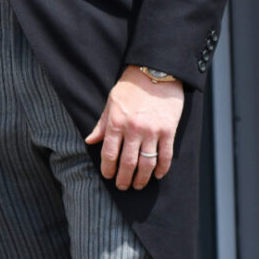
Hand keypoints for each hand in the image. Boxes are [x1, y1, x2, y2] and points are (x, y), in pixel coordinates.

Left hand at [85, 66, 183, 190]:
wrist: (156, 72)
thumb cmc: (131, 87)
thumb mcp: (111, 103)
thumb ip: (102, 125)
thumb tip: (90, 141)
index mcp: (116, 123)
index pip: (109, 154)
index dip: (108, 169)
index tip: (108, 176)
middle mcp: (133, 129)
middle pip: (127, 163)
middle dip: (124, 179)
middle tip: (123, 186)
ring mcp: (152, 131)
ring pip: (146, 163)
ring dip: (142, 179)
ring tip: (138, 185)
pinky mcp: (169, 130)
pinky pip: (165, 156)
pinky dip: (162, 169)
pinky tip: (157, 175)